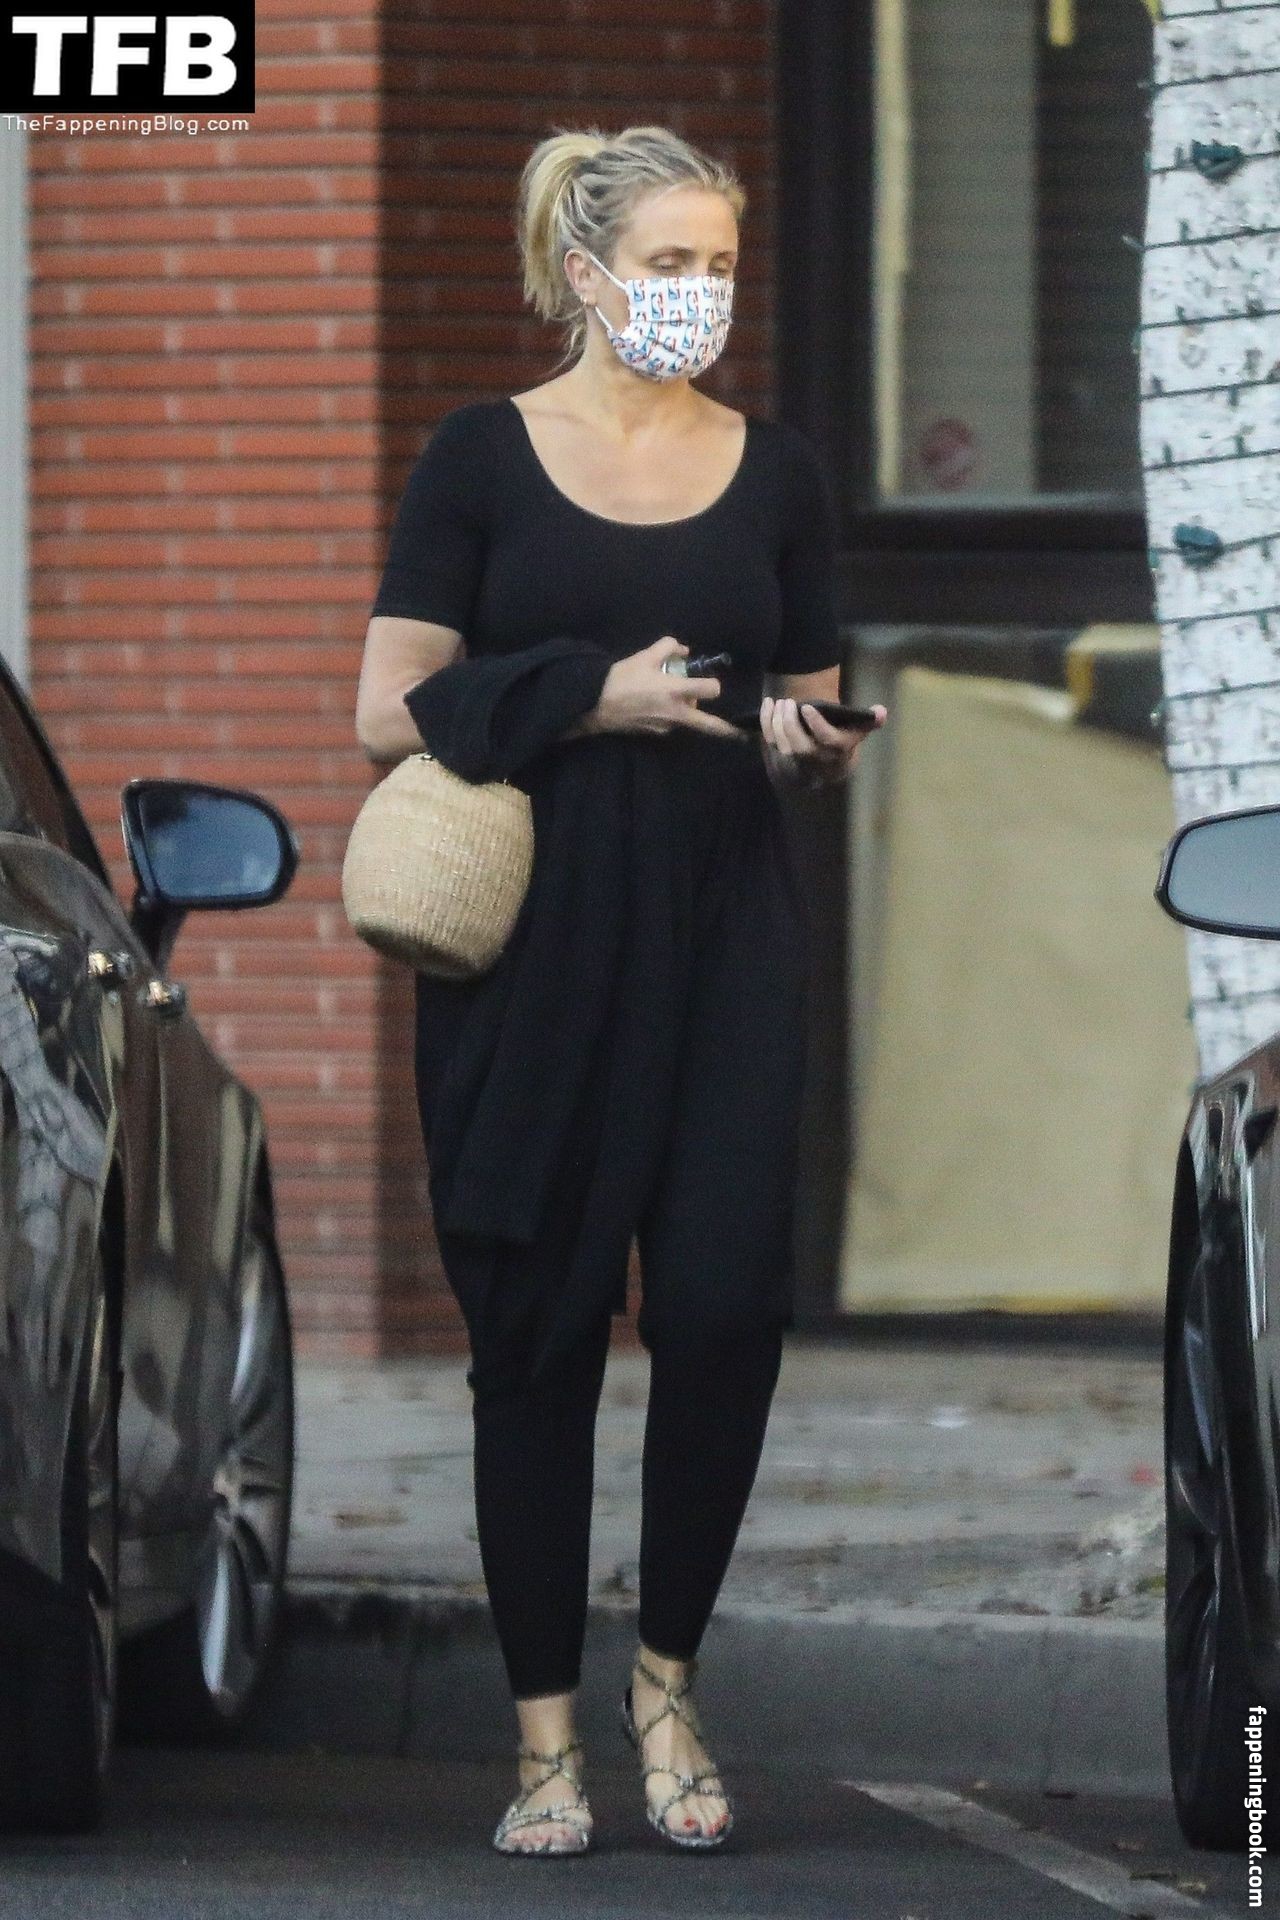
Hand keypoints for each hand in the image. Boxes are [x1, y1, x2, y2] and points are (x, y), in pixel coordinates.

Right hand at [578, 637, 743, 740]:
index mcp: (676, 691)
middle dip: (726, 729)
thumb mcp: (645, 656)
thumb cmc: (621, 678)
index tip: (710, 682)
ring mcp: (666, 726)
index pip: (711, 690)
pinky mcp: (655, 733)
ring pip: (687, 720)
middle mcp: (676, 713)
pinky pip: (671, 723)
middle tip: (739, 733)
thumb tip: (683, 650)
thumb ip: (668, 648)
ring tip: (670, 696)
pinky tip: (656, 705)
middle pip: (710, 725)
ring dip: (687, 710)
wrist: (595, 704)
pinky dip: (671, 715)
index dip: (714, 684)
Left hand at [761, 696, 886, 788]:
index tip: (807, 707)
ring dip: (776, 722)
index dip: (816, 724)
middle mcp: (817, 758)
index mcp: (838, 749)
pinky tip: (768, 704)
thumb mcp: (859, 731)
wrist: (828, 765)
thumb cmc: (843, 739)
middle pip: (799, 746)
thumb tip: (882, 711)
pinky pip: (771, 741)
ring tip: (778, 702)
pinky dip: (766, 722)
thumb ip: (870, 720)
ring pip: (782, 744)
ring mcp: (798, 759)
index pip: (826, 740)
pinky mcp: (782, 755)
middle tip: (788, 702)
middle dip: (790, 723)